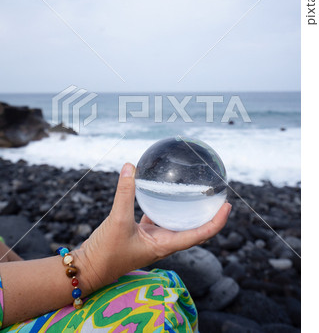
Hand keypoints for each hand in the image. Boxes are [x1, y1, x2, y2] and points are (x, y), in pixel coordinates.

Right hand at [78, 163, 230, 292]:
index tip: (227, 205)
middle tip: (217, 196)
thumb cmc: (105, 253)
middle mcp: (163, 243)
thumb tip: (131, 166)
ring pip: (177, 224)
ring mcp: (153, 239)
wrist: (88, 269)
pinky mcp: (142, 234)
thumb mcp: (117, 220)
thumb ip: (125, 193)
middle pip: (194, 230)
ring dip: (188, 211)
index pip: (199, 235)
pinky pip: (159, 218)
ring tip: (196, 193)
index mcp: (165, 245)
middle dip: (208, 215)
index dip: (216, 222)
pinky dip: (164, 206)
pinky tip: (161, 193)